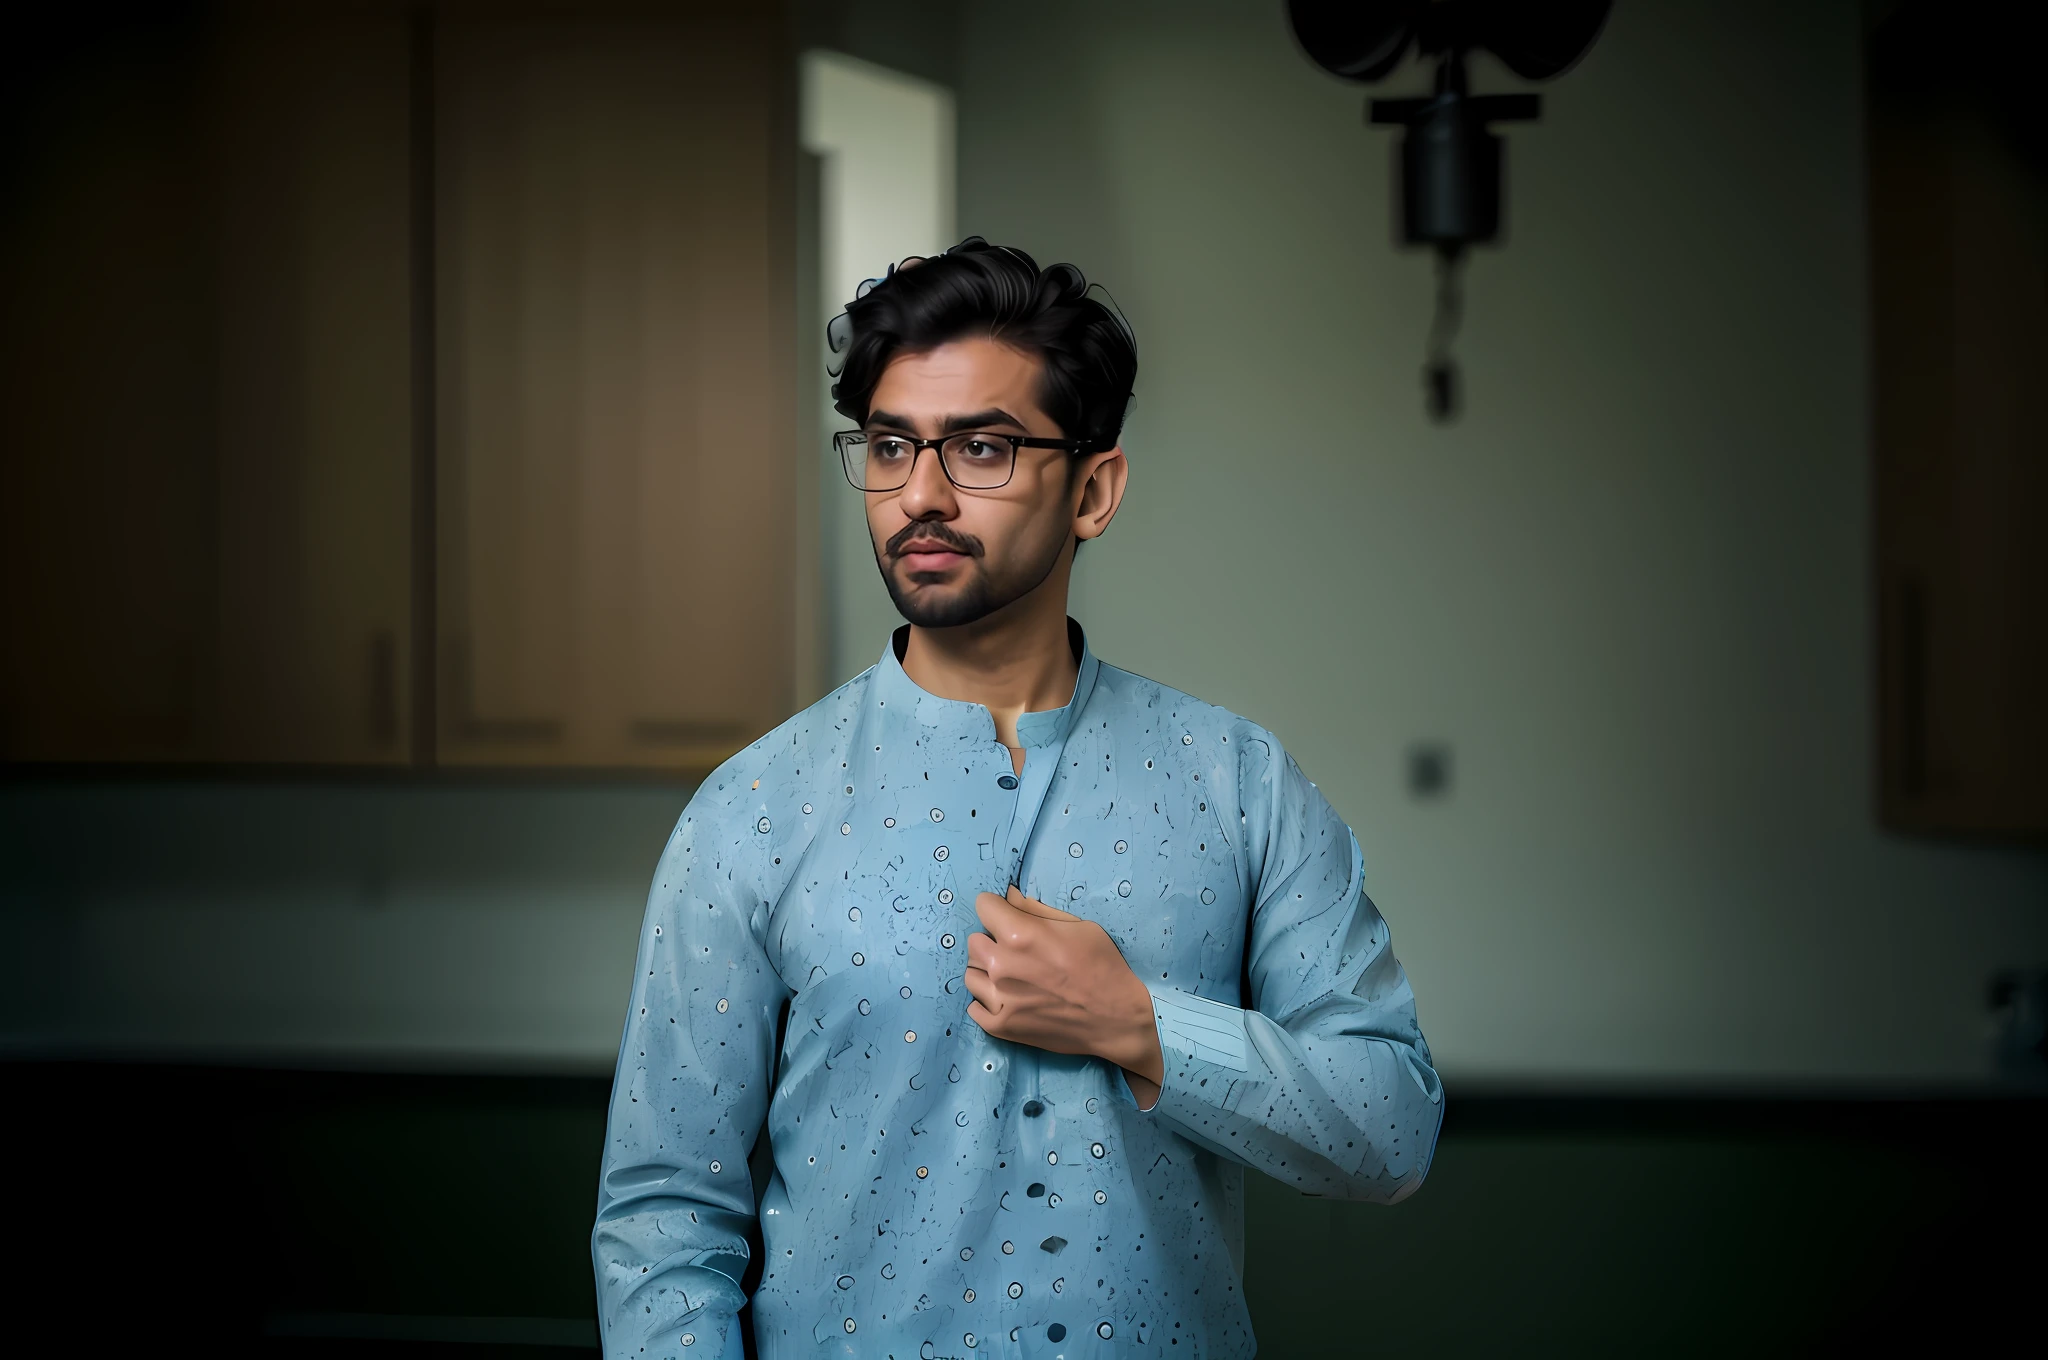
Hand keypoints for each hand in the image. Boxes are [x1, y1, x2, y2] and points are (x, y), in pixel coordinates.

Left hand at [963, 886, 1164, 1109]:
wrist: (1117, 1018)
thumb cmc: (1102, 966)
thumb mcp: (1078, 925)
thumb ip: (1036, 910)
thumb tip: (1007, 895)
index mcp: (1020, 936)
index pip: (983, 906)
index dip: (997, 909)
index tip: (1009, 917)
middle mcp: (1003, 966)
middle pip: (973, 941)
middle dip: (991, 939)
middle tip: (1016, 950)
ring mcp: (999, 1000)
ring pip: (970, 974)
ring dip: (987, 971)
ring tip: (1012, 976)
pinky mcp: (1000, 1027)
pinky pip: (973, 1007)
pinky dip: (987, 1002)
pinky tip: (1009, 999)